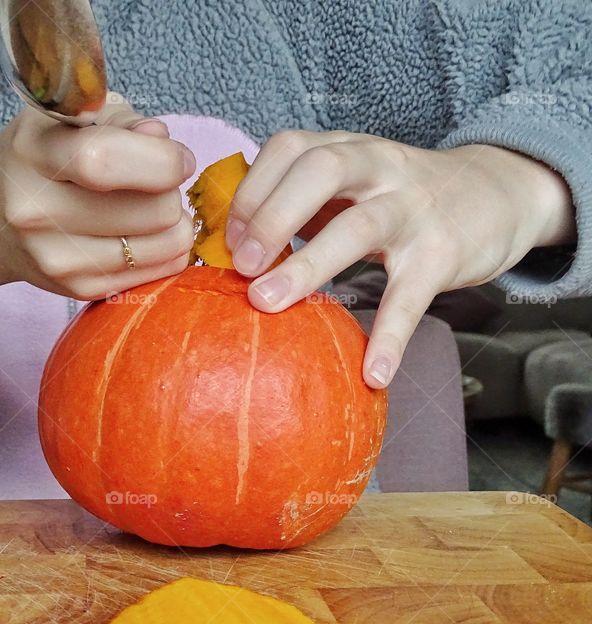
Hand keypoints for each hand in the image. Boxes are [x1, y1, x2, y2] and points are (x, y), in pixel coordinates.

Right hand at [0, 97, 195, 310]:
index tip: (176, 157)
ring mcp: (57, 259)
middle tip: (154, 182)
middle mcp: (38, 211)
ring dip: (173, 223)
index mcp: (35, 153)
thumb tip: (160, 139)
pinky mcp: (78, 290)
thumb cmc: (45, 155)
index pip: (107, 161)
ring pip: (167, 244)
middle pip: (154, 208)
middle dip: (170, 190)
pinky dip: (164, 250)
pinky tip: (139, 234)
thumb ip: (124, 121)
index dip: (163, 159)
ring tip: (147, 207)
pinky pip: (159, 271)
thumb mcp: (75, 117)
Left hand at [226, 130, 575, 387]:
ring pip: (359, 227)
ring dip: (309, 265)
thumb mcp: (351, 182)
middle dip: (271, 216)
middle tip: (241, 266)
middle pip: (320, 170)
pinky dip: (390, 336)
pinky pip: (412, 296)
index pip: (289, 147)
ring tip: (267, 303)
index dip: (252, 191)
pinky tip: (372, 372)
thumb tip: (231, 250)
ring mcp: (413, 208)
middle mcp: (378, 166)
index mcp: (346, 148)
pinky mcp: (443, 253)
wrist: (498, 193)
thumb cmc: (398, 196)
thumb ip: (298, 202)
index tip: (229, 239)